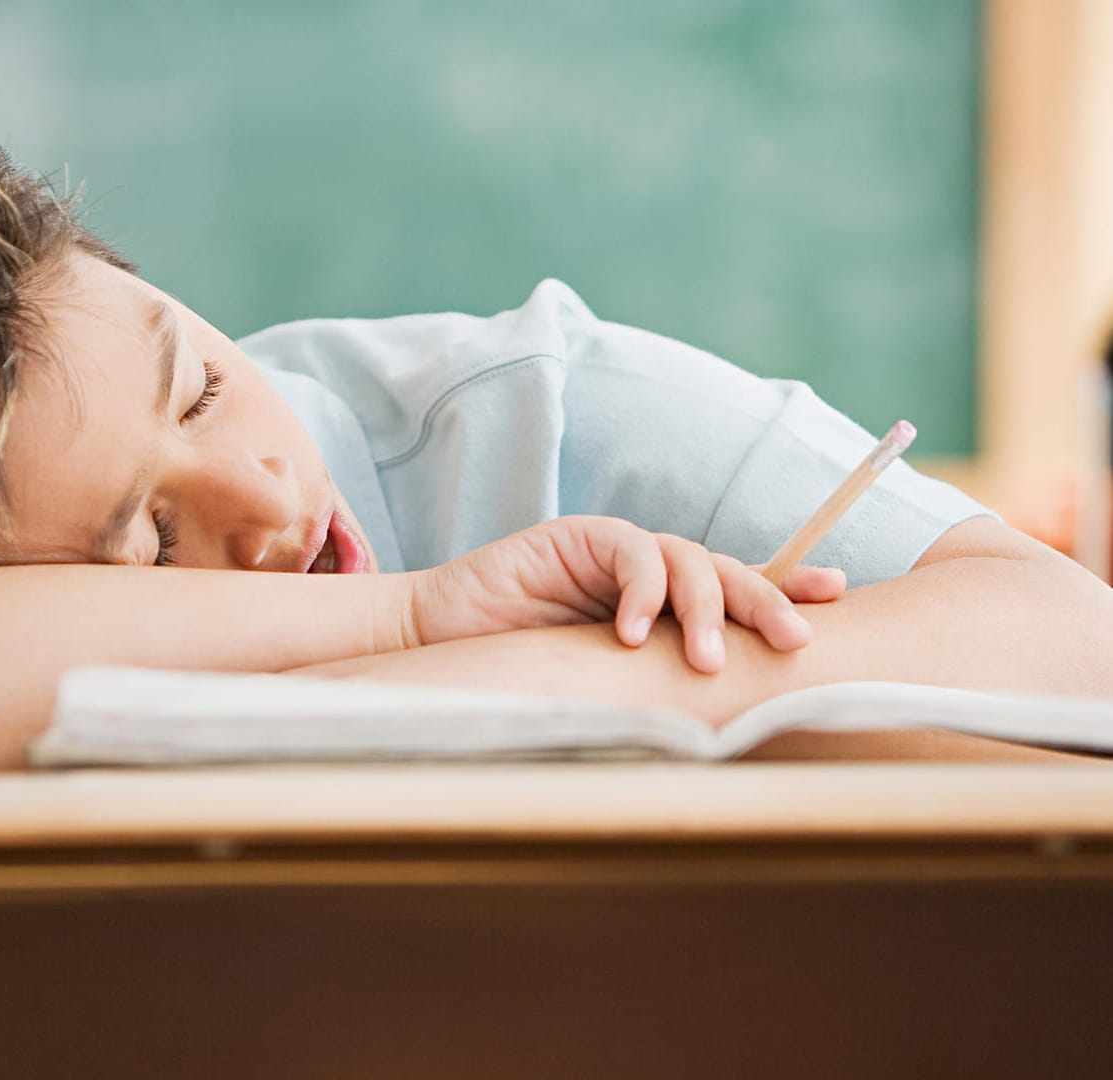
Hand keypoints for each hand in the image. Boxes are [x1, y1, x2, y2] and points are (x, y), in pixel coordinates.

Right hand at [408, 516, 844, 672]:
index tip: (833, 597)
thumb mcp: (609, 687)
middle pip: (726, 571)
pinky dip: (640, 590)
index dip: (784, 587)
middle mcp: (648, 574)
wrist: (445, 647)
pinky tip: (633, 632)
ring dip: (704, 608)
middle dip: (767, 600)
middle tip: (794, 640)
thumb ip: (659, 684)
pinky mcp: (577, 537)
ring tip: (707, 660)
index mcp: (664, 608)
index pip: (736, 592)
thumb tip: (731, 725)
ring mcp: (614, 551)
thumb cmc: (525, 677)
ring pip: (687, 558)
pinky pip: (629, 551)